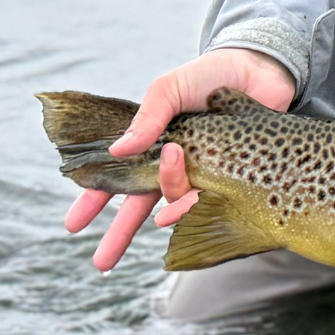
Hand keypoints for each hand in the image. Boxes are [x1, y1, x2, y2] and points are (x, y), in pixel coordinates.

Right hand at [63, 48, 294, 271]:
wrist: (260, 71)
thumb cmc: (209, 77)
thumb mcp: (169, 90)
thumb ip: (147, 118)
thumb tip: (118, 151)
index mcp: (152, 144)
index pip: (115, 176)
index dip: (93, 200)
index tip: (74, 225)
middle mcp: (173, 164)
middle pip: (139, 205)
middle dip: (119, 235)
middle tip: (102, 262)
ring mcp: (201, 174)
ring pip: (173, 206)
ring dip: (167, 211)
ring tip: (163, 206)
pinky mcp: (230, 179)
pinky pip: (207, 203)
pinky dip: (195, 207)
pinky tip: (193, 204)